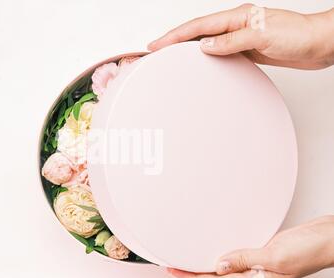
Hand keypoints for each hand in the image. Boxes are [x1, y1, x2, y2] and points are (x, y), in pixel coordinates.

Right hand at [148, 4, 333, 68]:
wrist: (319, 44)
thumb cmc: (299, 35)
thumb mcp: (262, 36)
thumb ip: (232, 41)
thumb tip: (205, 46)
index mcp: (238, 17)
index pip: (198, 26)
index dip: (175, 35)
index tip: (157, 44)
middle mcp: (236, 26)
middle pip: (197, 33)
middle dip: (174, 41)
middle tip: (155, 50)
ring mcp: (240, 38)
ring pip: (206, 43)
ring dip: (187, 50)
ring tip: (170, 58)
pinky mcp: (246, 50)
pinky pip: (219, 54)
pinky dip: (204, 59)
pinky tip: (199, 65)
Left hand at [167, 215, 333, 277]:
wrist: (328, 237)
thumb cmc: (311, 249)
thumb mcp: (275, 255)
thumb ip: (245, 259)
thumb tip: (218, 264)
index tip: (175, 272)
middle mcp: (255, 275)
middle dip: (194, 274)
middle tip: (174, 267)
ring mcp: (259, 264)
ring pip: (225, 268)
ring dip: (205, 265)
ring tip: (188, 260)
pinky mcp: (263, 251)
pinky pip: (236, 255)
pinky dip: (222, 254)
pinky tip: (216, 248)